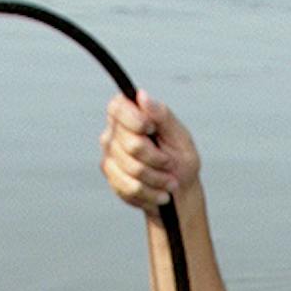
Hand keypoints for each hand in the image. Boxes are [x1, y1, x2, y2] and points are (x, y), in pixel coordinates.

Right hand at [100, 93, 198, 213]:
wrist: (178, 192)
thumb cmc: (180, 159)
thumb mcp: (178, 136)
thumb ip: (161, 115)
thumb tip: (142, 96)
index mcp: (129, 112)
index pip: (119, 108)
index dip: (137, 121)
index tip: (153, 129)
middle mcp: (114, 131)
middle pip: (132, 145)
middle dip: (157, 159)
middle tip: (170, 164)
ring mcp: (110, 155)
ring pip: (133, 169)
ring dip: (158, 179)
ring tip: (170, 183)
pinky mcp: (112, 177)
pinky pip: (131, 188)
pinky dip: (152, 193)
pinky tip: (160, 194)